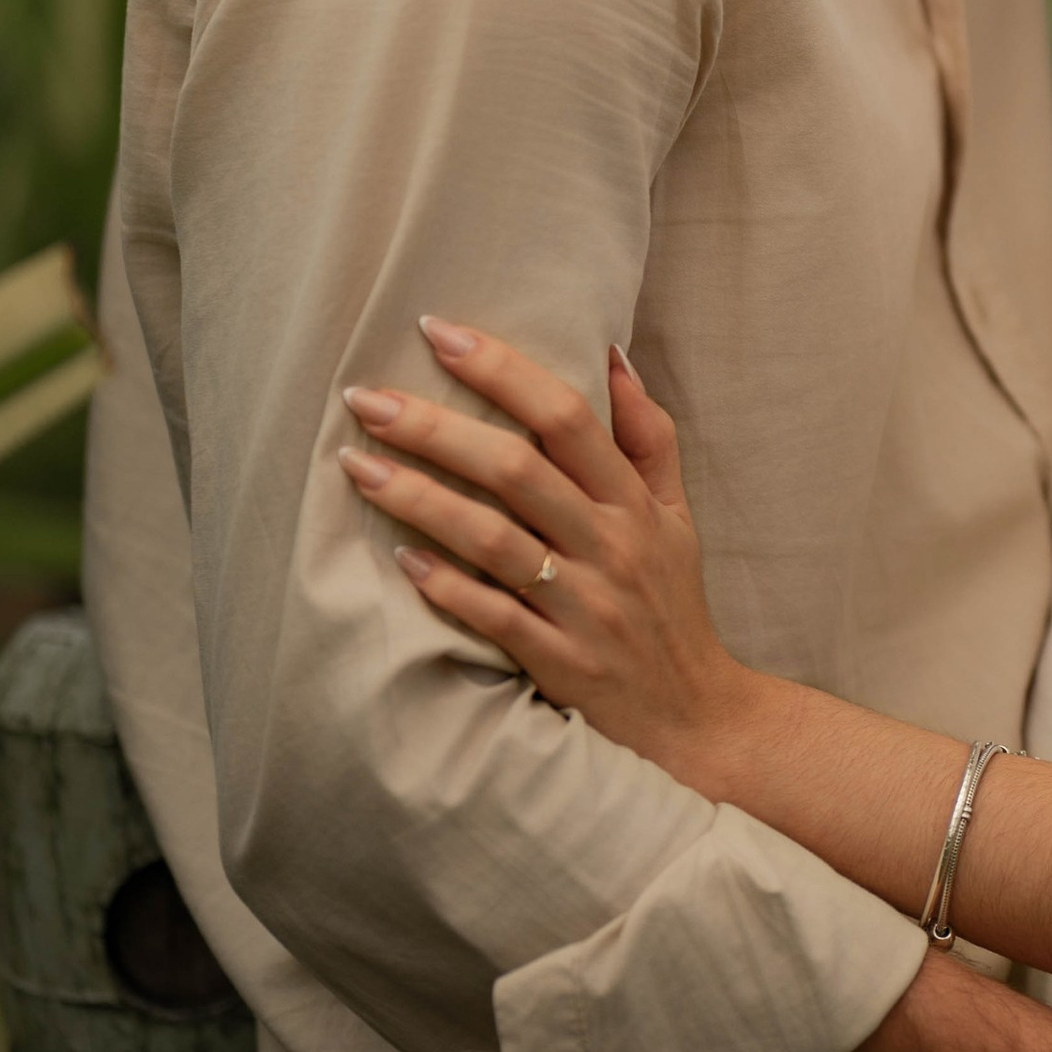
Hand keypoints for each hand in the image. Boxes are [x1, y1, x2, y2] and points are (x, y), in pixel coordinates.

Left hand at [340, 323, 735, 776]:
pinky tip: (398, 557)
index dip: (502, 369)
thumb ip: (649, 438)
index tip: (437, 331)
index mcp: (633, 502)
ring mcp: (584, 605)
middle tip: (366, 398)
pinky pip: (494, 616)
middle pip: (516, 469)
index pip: (566, 417)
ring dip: (419, 498)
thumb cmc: (672, 608)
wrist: (695, 720)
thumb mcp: (677, 517)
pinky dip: (447, 586)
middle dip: (435, 426)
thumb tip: (612, 357)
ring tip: (356, 464)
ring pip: (493, 539)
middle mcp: (609, 545)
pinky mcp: (559, 661)